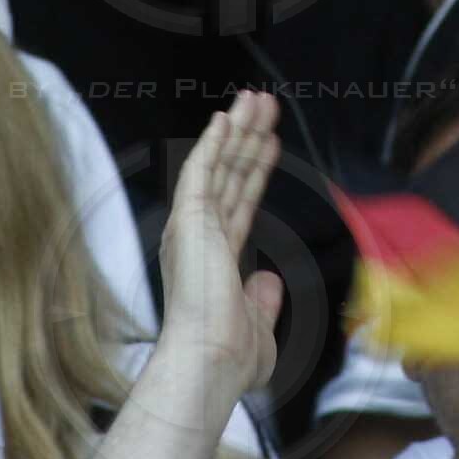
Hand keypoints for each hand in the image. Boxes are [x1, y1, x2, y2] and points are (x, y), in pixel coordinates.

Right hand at [157, 92, 285, 392]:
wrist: (210, 359)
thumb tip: (269, 280)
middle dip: (247, 139)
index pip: (240, 203)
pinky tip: (225, 118)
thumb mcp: (259, 327)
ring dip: (237, 130)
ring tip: (255, 99)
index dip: (255, 171)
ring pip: (219, 165)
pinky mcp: (188, 218)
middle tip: (262, 105)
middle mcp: (201, 237)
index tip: (268, 144)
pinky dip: (212, 144)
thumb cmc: (230, 357)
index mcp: (216, 259)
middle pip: (230, 175)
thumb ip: (264, 302)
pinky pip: (200, 171)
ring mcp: (193, 225)